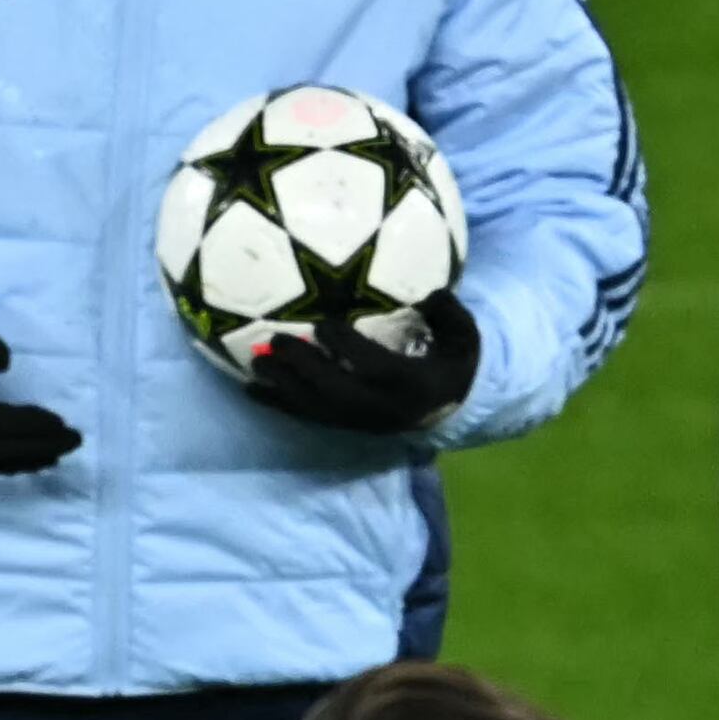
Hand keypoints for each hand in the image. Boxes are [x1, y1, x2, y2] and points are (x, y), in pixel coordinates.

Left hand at [239, 291, 480, 434]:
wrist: (454, 408)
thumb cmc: (454, 363)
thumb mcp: (464, 336)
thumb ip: (448, 313)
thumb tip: (429, 292)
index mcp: (411, 384)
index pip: (374, 368)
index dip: (347, 348)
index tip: (321, 323)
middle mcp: (383, 408)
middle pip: (337, 392)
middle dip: (304, 369)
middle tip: (275, 343)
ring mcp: (364, 421)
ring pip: (319, 410)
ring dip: (284, 391)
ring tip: (254, 369)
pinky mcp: (351, 427)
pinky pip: (313, 418)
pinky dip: (283, 405)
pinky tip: (255, 391)